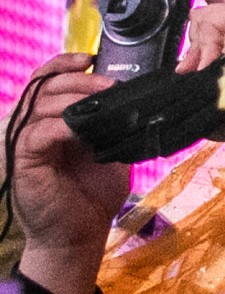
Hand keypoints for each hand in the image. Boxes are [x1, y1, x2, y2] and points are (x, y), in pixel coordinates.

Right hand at [10, 59, 134, 293]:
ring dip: (75, 96)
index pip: (46, 81)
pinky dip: (64, 124)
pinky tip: (85, 127)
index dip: (64, 64)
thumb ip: (110, 126)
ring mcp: (23, 141)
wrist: (79, 235)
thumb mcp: (107, 152)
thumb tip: (133, 101)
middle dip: (79, 79)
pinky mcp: (22, 158)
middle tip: (110, 83)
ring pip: (40, 103)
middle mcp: (30, 125)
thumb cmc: (91, 195)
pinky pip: (38, 131)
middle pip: (44, 85)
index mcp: (48, 120)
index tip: (91, 59)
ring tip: (106, 97)